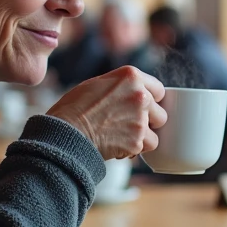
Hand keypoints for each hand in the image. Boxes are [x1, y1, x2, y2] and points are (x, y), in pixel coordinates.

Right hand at [46, 66, 166, 158]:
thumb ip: (122, 86)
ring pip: (155, 134)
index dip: (151, 101)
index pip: (159, 90)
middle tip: (129, 125)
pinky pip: (144, 148)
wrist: (66, 131)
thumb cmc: (74, 107)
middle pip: (160, 113)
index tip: (142, 109)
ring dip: (141, 138)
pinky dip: (133, 150)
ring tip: (121, 138)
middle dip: (148, 122)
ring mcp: (140, 119)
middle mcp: (140, 95)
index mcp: (131, 76)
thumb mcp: (98, 83)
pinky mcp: (137, 140)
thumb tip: (134, 93)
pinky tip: (117, 146)